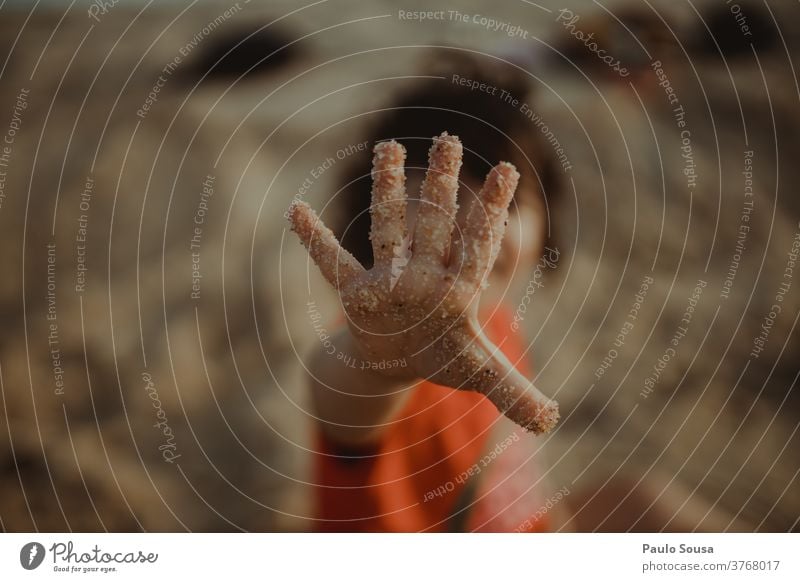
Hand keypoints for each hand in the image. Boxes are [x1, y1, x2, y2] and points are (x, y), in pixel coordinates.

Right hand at [288, 132, 558, 433]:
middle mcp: (425, 276)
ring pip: (389, 229)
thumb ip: (515, 395)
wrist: (399, 362)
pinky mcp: (358, 295)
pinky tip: (296, 211)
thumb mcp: (481, 376)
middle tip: (451, 141)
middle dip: (443, 185)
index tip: (510, 171)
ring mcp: (390, 281)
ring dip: (387, 190)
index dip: (493, 210)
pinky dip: (314, 241)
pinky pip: (333, 264)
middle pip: (436, 224)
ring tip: (388, 148)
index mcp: (459, 291)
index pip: (480, 245)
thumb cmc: (445, 357)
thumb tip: (552, 420)